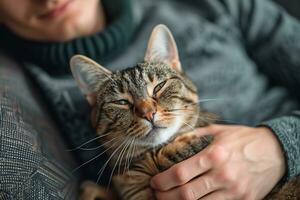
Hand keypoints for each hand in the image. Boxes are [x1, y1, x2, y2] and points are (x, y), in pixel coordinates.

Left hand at [150, 124, 285, 199]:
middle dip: (165, 196)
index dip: (162, 181)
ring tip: (169, 199)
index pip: (180, 173)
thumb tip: (174, 140)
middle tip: (156, 193)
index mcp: (214, 155)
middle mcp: (223, 174)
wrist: (275, 151)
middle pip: (186, 193)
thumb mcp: (219, 131)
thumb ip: (195, 135)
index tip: (154, 182)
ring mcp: (234, 191)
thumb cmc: (244, 138)